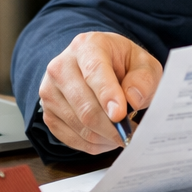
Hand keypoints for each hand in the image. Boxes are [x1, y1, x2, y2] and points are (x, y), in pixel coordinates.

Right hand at [38, 31, 162, 153]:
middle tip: (132, 134)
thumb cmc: (122, 65)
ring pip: (80, 126)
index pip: (94, 71)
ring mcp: (50, 91)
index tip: (120, 114)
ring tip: (122, 133)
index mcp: (86, 46)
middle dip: (112, 127)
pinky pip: (72, 139)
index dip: (107, 95)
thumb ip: (143, 79)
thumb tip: (132, 99)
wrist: (99, 67)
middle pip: (85, 106)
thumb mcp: (143, 64)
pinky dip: (94, 144)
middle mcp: (61, 66)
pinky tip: (107, 137)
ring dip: (106, 137)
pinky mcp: (47, 113)